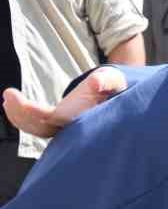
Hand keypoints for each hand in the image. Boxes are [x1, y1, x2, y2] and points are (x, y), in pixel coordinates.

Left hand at [4, 66, 126, 139]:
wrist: (116, 97)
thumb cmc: (114, 90)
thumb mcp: (114, 81)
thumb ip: (107, 81)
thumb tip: (97, 82)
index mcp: (83, 118)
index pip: (55, 119)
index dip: (33, 113)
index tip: (18, 99)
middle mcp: (72, 127)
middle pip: (41, 128)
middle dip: (22, 115)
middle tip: (9, 94)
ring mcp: (64, 127)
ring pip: (36, 128)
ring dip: (19, 115)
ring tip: (9, 96)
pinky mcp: (57, 123)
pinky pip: (36, 125)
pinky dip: (22, 115)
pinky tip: (11, 103)